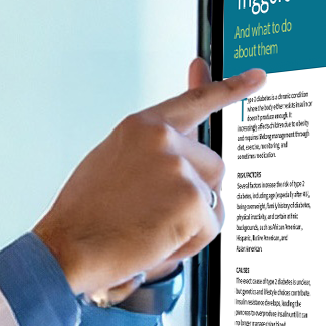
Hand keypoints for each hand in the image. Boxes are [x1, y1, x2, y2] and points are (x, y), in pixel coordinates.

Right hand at [34, 59, 264, 296]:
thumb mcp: (113, 164)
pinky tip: (157, 241)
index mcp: (142, 127)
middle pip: (213, 167)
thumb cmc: (84, 215)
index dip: (230, 89)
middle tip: (156, 214)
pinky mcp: (191, 201)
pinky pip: (211, 227)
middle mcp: (162, 140)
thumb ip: (149, 152)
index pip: (195, 102)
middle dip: (196, 195)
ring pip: (215, 198)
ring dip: (192, 220)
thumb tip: (181, 158)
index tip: (258, 78)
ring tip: (151, 228)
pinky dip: (189, 242)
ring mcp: (178, 168)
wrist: (67, 248)